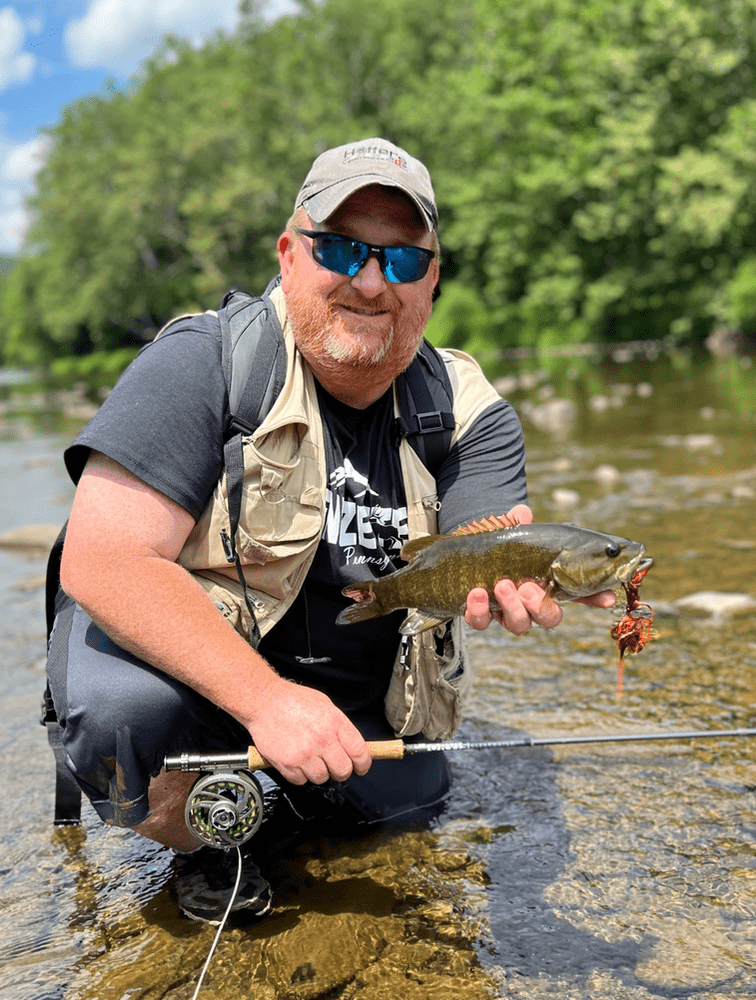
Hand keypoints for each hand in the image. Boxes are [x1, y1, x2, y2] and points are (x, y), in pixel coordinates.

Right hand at [247, 676, 371, 785]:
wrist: (264, 700)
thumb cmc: (292, 700)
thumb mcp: (325, 705)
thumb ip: (340, 726)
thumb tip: (353, 746)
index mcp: (334, 723)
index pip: (359, 752)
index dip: (363, 763)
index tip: (361, 767)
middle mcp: (322, 740)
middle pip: (343, 771)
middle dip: (341, 771)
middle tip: (335, 765)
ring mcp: (304, 754)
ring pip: (322, 778)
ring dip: (318, 772)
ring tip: (310, 757)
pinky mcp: (287, 764)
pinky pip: (301, 781)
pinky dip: (299, 774)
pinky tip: (296, 759)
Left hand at [463, 503, 615, 633]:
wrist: (465, 554)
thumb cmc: (498, 548)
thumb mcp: (511, 534)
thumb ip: (519, 525)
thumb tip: (522, 513)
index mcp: (547, 584)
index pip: (579, 594)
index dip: (595, 598)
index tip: (608, 597)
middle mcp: (531, 604)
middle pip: (548, 618)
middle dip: (540, 606)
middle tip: (529, 588)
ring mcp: (506, 612)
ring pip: (518, 624)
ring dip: (512, 606)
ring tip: (502, 585)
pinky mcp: (480, 614)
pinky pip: (481, 621)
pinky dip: (478, 609)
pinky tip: (476, 592)